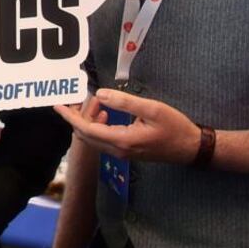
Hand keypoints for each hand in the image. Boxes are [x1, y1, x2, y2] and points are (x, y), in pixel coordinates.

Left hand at [54, 88, 199, 163]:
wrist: (191, 148)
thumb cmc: (175, 127)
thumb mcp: (152, 109)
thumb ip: (124, 102)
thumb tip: (100, 94)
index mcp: (122, 140)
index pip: (86, 130)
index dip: (70, 117)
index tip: (58, 105)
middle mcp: (118, 150)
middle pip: (86, 135)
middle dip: (77, 116)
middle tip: (80, 97)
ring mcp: (121, 153)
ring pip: (93, 138)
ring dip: (89, 119)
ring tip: (98, 100)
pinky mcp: (126, 151)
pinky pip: (103, 139)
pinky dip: (97, 124)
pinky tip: (105, 111)